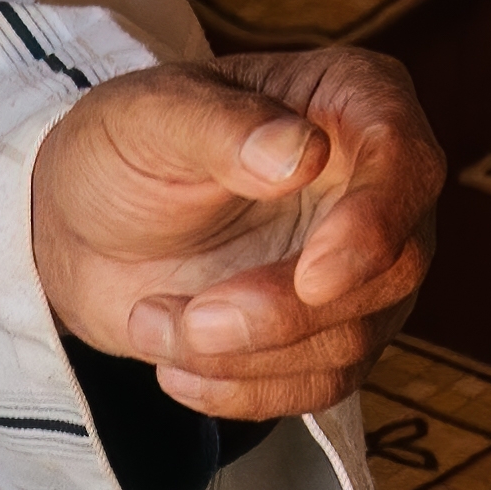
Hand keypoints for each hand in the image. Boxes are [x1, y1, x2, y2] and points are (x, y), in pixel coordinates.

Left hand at [25, 45, 441, 421]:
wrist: (83, 226)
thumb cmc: (124, 148)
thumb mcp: (148, 117)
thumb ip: (222, 127)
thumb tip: (301, 154)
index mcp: (353, 99)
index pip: (407, 160)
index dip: (373, 226)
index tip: (313, 276)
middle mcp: (379, 185)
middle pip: (392, 269)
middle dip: (287, 312)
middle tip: (194, 321)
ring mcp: (364, 266)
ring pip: (353, 340)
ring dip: (245, 354)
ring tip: (151, 323)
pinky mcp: (331, 332)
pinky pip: (321, 386)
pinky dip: (244, 390)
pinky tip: (175, 368)